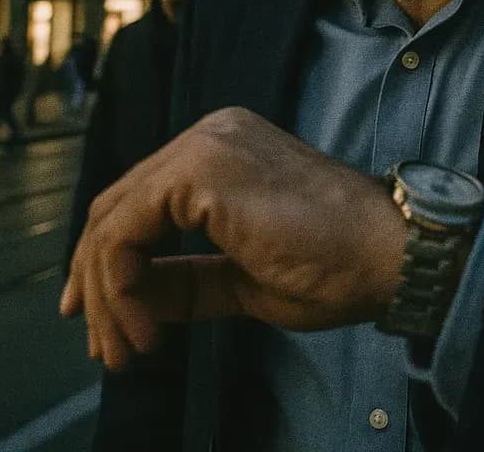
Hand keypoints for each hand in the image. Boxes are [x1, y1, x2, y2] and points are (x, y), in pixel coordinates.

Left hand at [60, 106, 407, 370]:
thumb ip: (187, 277)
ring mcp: (203, 145)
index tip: (104, 322)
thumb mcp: (242, 277)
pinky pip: (125, 232)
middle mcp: (208, 134)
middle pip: (115, 209)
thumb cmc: (334, 266)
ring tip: (127, 350)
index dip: (108, 265)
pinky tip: (146, 327)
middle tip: (101, 346)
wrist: (387, 255)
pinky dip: (120, 286)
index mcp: (221, 148)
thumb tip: (134, 297)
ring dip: (107, 296)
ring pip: (112, 222)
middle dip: (96, 285)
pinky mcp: (200, 170)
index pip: (139, 202)